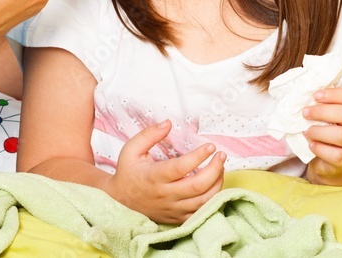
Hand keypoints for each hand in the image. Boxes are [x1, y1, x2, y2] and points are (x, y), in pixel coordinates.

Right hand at [109, 120, 224, 224]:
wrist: (120, 200)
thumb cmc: (127, 172)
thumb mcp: (132, 149)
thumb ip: (149, 134)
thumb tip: (168, 123)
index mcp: (154, 177)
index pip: (181, 168)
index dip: (198, 157)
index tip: (210, 146)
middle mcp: (165, 195)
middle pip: (197, 186)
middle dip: (215, 170)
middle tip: (221, 155)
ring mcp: (173, 209)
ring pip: (203, 201)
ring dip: (217, 184)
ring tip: (220, 168)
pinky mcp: (177, 218)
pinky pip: (201, 212)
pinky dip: (212, 200)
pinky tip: (215, 186)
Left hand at [304, 86, 341, 183]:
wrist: (328, 158)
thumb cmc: (322, 129)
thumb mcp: (322, 114)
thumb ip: (317, 103)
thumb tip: (300, 94)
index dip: (334, 94)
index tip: (316, 96)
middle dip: (322, 112)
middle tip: (305, 113)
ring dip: (319, 132)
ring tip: (307, 132)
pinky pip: (336, 155)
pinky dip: (320, 149)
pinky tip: (311, 145)